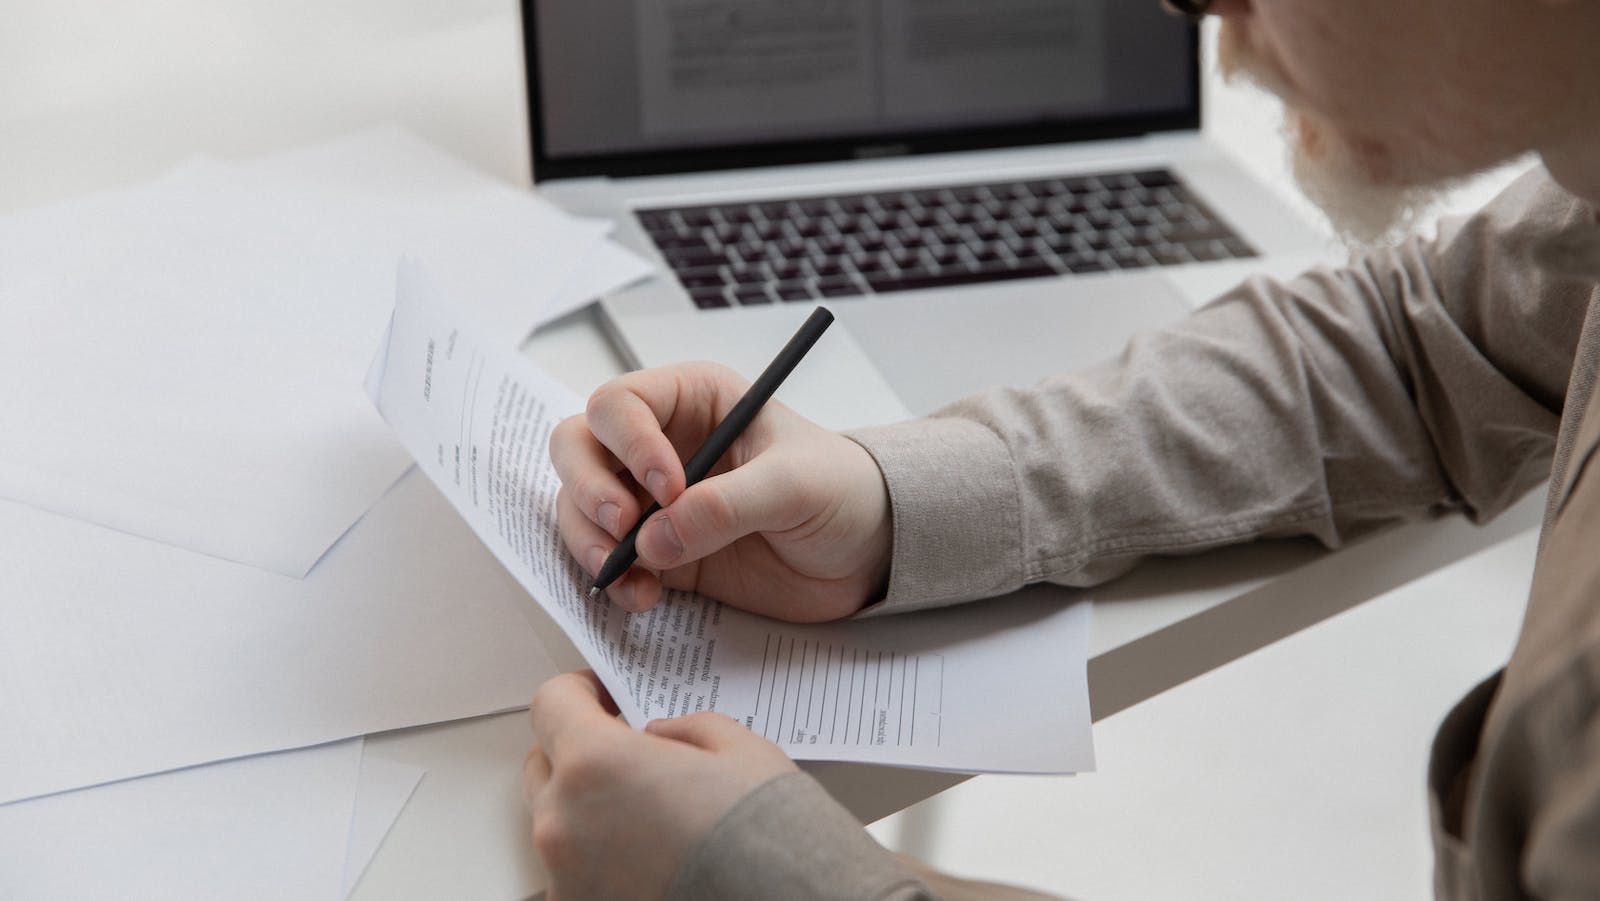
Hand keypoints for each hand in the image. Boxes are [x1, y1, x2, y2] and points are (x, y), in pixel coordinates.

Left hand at [524, 670, 797, 900]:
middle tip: (631, 757)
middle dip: (581, 752)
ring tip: (652, 817)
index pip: (552, 705)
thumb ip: (686, 729)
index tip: (601, 697)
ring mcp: (565, 877)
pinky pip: (574, 873)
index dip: (578, 692)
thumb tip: (663, 736)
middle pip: (545, 765)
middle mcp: (564, 823)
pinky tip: (653, 859)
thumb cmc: (766, 836)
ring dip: (590, 810)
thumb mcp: (740, 750)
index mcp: (596, 763)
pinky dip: (601, 861)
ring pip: (559, 823)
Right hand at [551, 362, 890, 621]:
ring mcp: (653, 500)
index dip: (629, 443)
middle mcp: (660, 443)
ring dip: (589, 541)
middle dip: (588, 488)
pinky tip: (644, 597)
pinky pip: (606, 559)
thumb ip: (728, 506)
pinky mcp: (658, 550)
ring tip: (629, 576)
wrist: (866, 552)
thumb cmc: (842, 491)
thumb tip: (656, 538)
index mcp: (693, 400)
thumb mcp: (795, 486)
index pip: (621, 404)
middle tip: (622, 526)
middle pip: (579, 448)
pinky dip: (611, 580)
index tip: (667, 489)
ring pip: (579, 505)